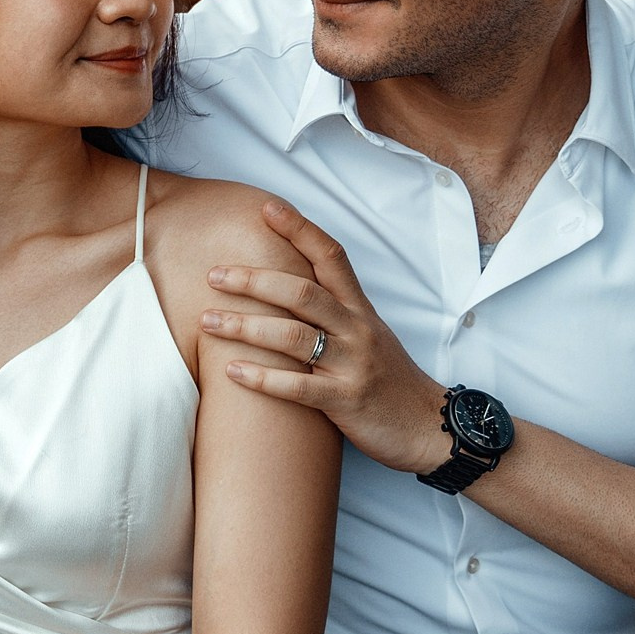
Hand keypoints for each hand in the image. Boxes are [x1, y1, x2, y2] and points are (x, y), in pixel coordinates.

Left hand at [200, 202, 453, 476]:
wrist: (428, 425)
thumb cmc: (388, 379)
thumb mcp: (366, 335)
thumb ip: (332, 312)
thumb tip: (284, 288)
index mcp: (359, 309)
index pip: (331, 256)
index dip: (300, 229)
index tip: (266, 208)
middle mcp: (357, 329)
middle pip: (302, 292)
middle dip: (254, 280)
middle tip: (213, 275)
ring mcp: (352, 364)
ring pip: (294, 336)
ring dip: (246, 326)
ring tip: (207, 322)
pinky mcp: (346, 400)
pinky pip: (299, 386)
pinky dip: (263, 378)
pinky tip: (232, 371)